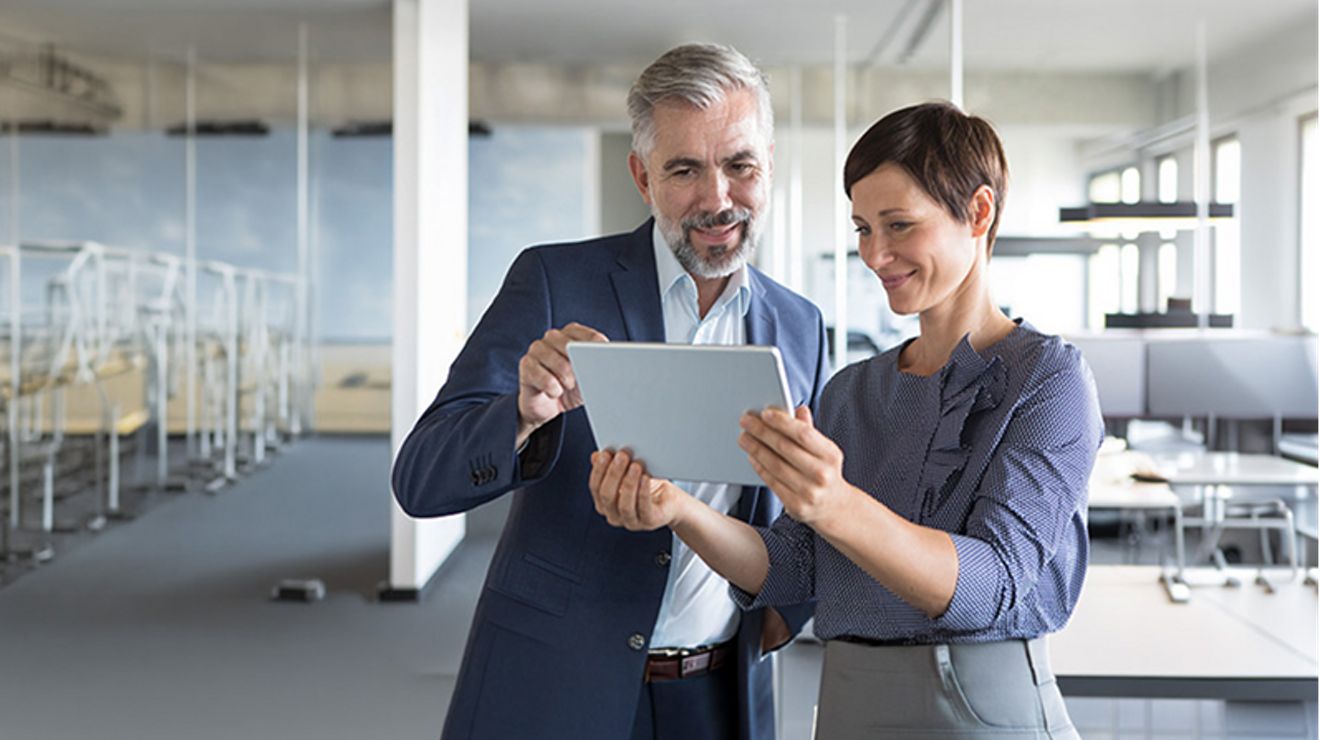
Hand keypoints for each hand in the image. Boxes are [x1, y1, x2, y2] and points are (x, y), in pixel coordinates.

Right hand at [516, 322, 607, 445]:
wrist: (548, 408)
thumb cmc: (571, 389)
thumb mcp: (589, 379)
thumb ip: (598, 368)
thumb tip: (612, 368)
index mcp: (572, 335)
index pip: (588, 335)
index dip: (598, 348)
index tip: (606, 360)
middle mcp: (553, 337)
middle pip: (571, 346)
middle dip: (579, 367)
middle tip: (581, 380)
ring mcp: (537, 349)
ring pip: (556, 361)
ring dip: (566, 379)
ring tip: (567, 387)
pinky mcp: (526, 364)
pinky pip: (542, 376)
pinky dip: (552, 388)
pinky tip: (554, 392)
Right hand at [588, 449, 687, 530]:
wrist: (670, 501)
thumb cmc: (648, 487)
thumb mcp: (627, 473)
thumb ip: (611, 466)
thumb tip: (596, 456)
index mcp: (604, 504)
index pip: (596, 488)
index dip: (599, 470)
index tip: (605, 454)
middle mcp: (614, 515)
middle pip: (607, 496)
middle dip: (614, 474)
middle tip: (622, 456)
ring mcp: (631, 522)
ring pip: (624, 505)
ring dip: (629, 483)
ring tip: (636, 465)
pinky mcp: (649, 522)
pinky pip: (644, 508)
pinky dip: (643, 492)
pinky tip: (645, 478)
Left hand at [738, 405, 852, 526]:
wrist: (833, 506)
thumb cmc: (824, 472)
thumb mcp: (824, 451)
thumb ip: (810, 431)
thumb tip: (798, 409)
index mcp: (830, 455)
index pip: (803, 433)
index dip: (782, 422)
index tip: (765, 413)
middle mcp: (822, 474)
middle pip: (785, 448)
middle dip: (762, 432)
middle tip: (746, 421)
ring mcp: (809, 492)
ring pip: (775, 465)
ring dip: (756, 449)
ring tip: (744, 438)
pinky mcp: (796, 506)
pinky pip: (772, 482)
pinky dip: (759, 467)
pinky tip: (752, 456)